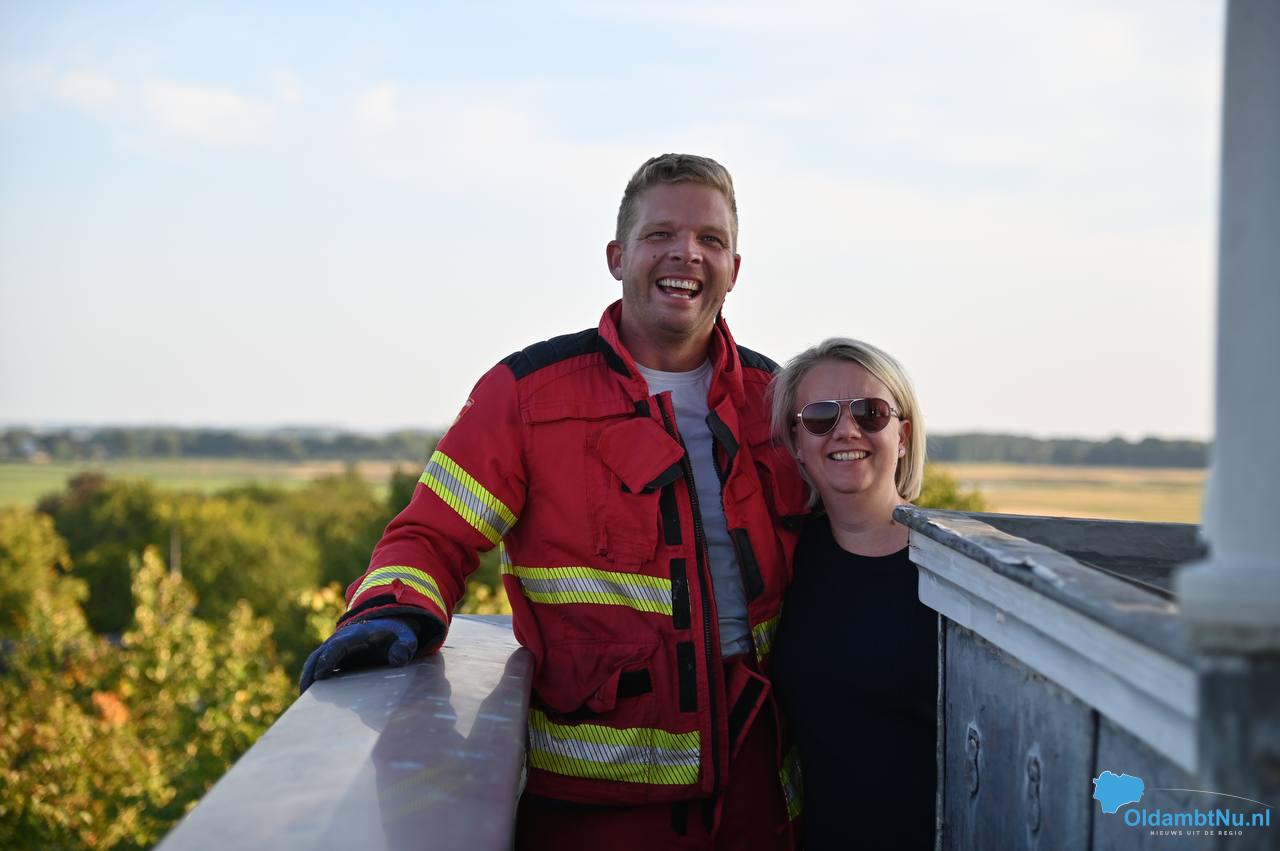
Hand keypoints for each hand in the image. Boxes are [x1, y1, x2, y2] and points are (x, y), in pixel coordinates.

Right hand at [298, 616, 419, 693]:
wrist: (389, 628)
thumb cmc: (397, 635)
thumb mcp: (406, 638)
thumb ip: (405, 647)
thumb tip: (398, 660)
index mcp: (357, 635)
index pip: (338, 645)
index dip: (328, 658)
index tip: (320, 674)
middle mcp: (341, 641)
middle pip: (319, 654)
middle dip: (310, 671)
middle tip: (304, 692)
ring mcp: (335, 650)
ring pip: (314, 662)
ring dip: (307, 677)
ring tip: (303, 699)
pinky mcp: (335, 660)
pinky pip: (319, 668)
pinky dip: (313, 680)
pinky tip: (311, 698)